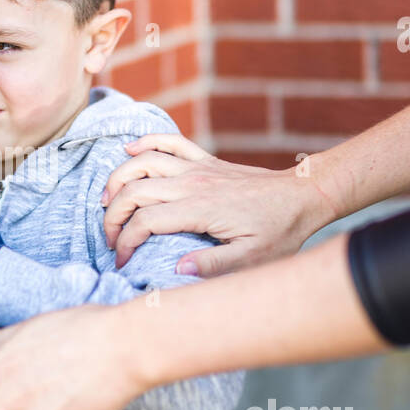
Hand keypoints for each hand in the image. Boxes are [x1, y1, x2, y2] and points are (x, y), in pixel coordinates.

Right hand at [101, 134, 339, 276]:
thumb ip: (213, 266)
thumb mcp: (252, 259)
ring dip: (118, 179)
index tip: (122, 261)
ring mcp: (198, 167)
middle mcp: (193, 183)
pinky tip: (129, 148)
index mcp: (200, 209)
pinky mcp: (205, 160)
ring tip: (106, 201)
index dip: (125, 242)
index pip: (145, 222)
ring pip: (143, 162)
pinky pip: (170, 140)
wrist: (303, 196)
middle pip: (134, 190)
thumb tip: (176, 269)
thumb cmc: (279, 231)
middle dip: (112, 215)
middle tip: (110, 238)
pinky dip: (146, 140)